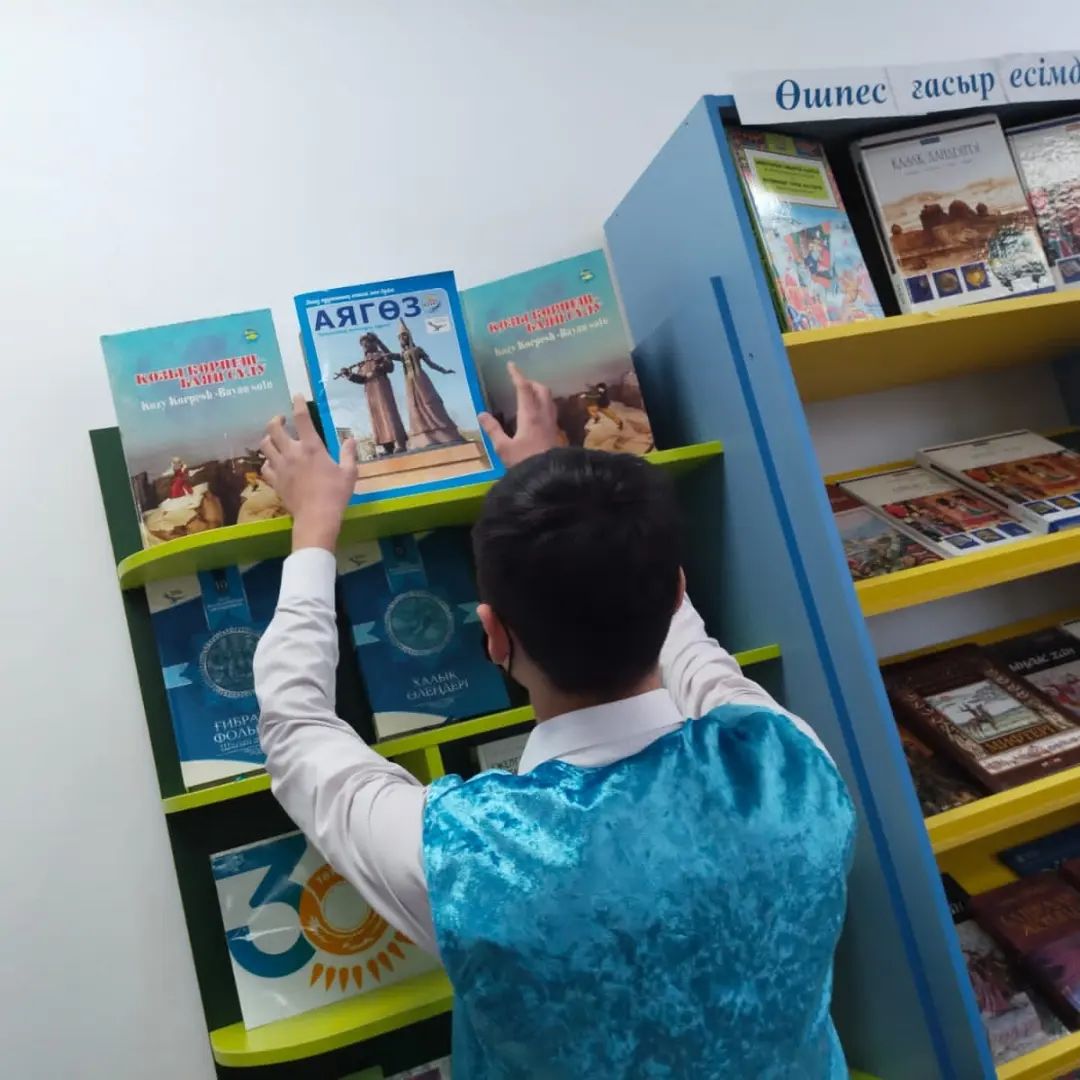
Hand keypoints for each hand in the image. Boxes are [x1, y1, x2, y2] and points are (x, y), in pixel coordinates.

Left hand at [261, 395, 357, 551]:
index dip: (298, 404)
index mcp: (312, 447)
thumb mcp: (349, 473)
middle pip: (273, 428)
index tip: (297, 396)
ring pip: (264, 446)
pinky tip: (273, 463)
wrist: (316, 517)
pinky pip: (265, 467)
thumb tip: (351, 439)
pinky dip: (267, 462)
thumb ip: (349, 454)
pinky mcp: (275, 481)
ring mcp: (280, 467)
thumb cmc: (336, 494)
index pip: (302, 418)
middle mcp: (292, 452)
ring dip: (268, 439)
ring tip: (274, 439)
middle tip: (281, 419)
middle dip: (275, 420)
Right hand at [478, 362, 558, 467]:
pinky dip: (543, 404)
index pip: (524, 388)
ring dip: (539, 392)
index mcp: (529, 415)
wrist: (549, 479)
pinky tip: (536, 414)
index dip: (517, 375)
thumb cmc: (524, 463)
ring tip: (528, 395)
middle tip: (519, 383)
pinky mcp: (556, 433)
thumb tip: (481, 414)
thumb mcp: (503, 448)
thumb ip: (493, 430)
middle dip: (531, 382)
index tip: (511, 365)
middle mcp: (543, 415)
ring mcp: (552, 423)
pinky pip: (551, 411)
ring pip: (548, 399)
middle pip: (541, 390)